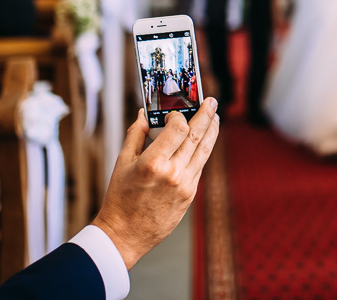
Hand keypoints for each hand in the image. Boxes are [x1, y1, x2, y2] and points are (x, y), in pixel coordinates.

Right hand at [92, 100, 219, 268]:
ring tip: (216, 118)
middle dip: (206, 116)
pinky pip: (199, 166)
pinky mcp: (190, 194)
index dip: (179, 116)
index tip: (175, 113)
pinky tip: (203, 141)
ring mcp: (184, 184)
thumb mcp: (122, 163)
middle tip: (211, 102)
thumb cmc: (120, 199)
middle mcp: (172, 173)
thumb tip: (143, 114)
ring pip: (204, 151)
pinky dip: (202, 151)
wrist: (126, 233)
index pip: (178, 129)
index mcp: (153, 163)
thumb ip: (135, 134)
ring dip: (212, 131)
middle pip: (196, 136)